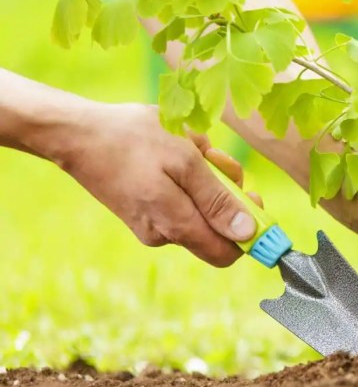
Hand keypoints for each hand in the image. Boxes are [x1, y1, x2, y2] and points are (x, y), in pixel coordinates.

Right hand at [53, 103, 260, 266]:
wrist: (76, 134)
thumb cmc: (133, 140)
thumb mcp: (185, 161)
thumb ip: (217, 200)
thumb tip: (247, 234)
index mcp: (176, 226)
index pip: (228, 253)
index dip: (248, 231)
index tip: (253, 198)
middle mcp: (164, 235)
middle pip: (216, 228)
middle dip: (224, 192)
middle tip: (214, 158)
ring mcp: (151, 225)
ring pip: (198, 209)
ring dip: (205, 179)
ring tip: (188, 148)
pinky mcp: (143, 213)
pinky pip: (179, 201)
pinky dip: (185, 178)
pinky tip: (172, 153)